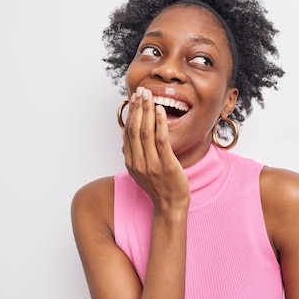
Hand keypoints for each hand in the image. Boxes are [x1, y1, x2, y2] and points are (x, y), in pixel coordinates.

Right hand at [122, 87, 189, 212]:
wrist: (170, 206)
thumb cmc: (160, 187)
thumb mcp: (142, 170)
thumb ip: (136, 154)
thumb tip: (129, 138)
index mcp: (131, 162)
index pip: (127, 132)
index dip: (130, 114)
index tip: (134, 98)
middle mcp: (138, 162)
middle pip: (134, 129)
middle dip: (137, 108)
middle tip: (141, 91)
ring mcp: (151, 164)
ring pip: (145, 132)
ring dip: (146, 111)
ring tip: (149, 95)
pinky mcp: (166, 164)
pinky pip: (161, 139)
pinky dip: (160, 123)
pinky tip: (161, 110)